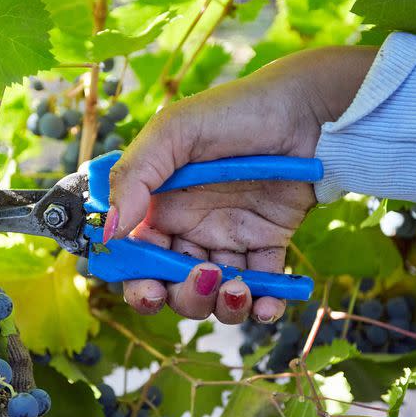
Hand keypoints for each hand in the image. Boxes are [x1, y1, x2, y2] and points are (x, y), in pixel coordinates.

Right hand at [104, 46, 376, 323]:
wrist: (306, 109)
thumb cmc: (234, 112)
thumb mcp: (173, 132)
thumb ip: (134, 177)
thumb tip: (109, 232)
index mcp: (161, 206)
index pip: (139, 259)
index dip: (139, 283)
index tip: (150, 291)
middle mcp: (191, 227)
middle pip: (175, 285)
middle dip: (183, 297)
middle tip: (204, 279)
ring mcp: (230, 237)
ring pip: (215, 293)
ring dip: (221, 306)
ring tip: (236, 290)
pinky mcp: (268, 243)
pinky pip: (262, 287)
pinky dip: (263, 307)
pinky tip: (265, 305)